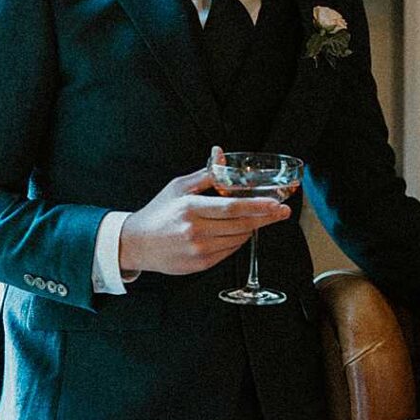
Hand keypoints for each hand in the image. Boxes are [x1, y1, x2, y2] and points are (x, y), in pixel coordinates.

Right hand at [118, 167, 291, 277]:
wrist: (138, 243)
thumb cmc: (158, 212)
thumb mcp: (178, 187)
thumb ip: (205, 174)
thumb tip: (220, 155)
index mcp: (190, 208)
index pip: (232, 208)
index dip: (257, 206)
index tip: (276, 204)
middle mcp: (196, 231)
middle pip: (241, 225)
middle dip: (264, 217)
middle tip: (281, 211)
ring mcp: (199, 250)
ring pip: (238, 240)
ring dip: (250, 228)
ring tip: (254, 218)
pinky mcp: (201, 264)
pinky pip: (229, 252)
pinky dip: (237, 241)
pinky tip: (236, 231)